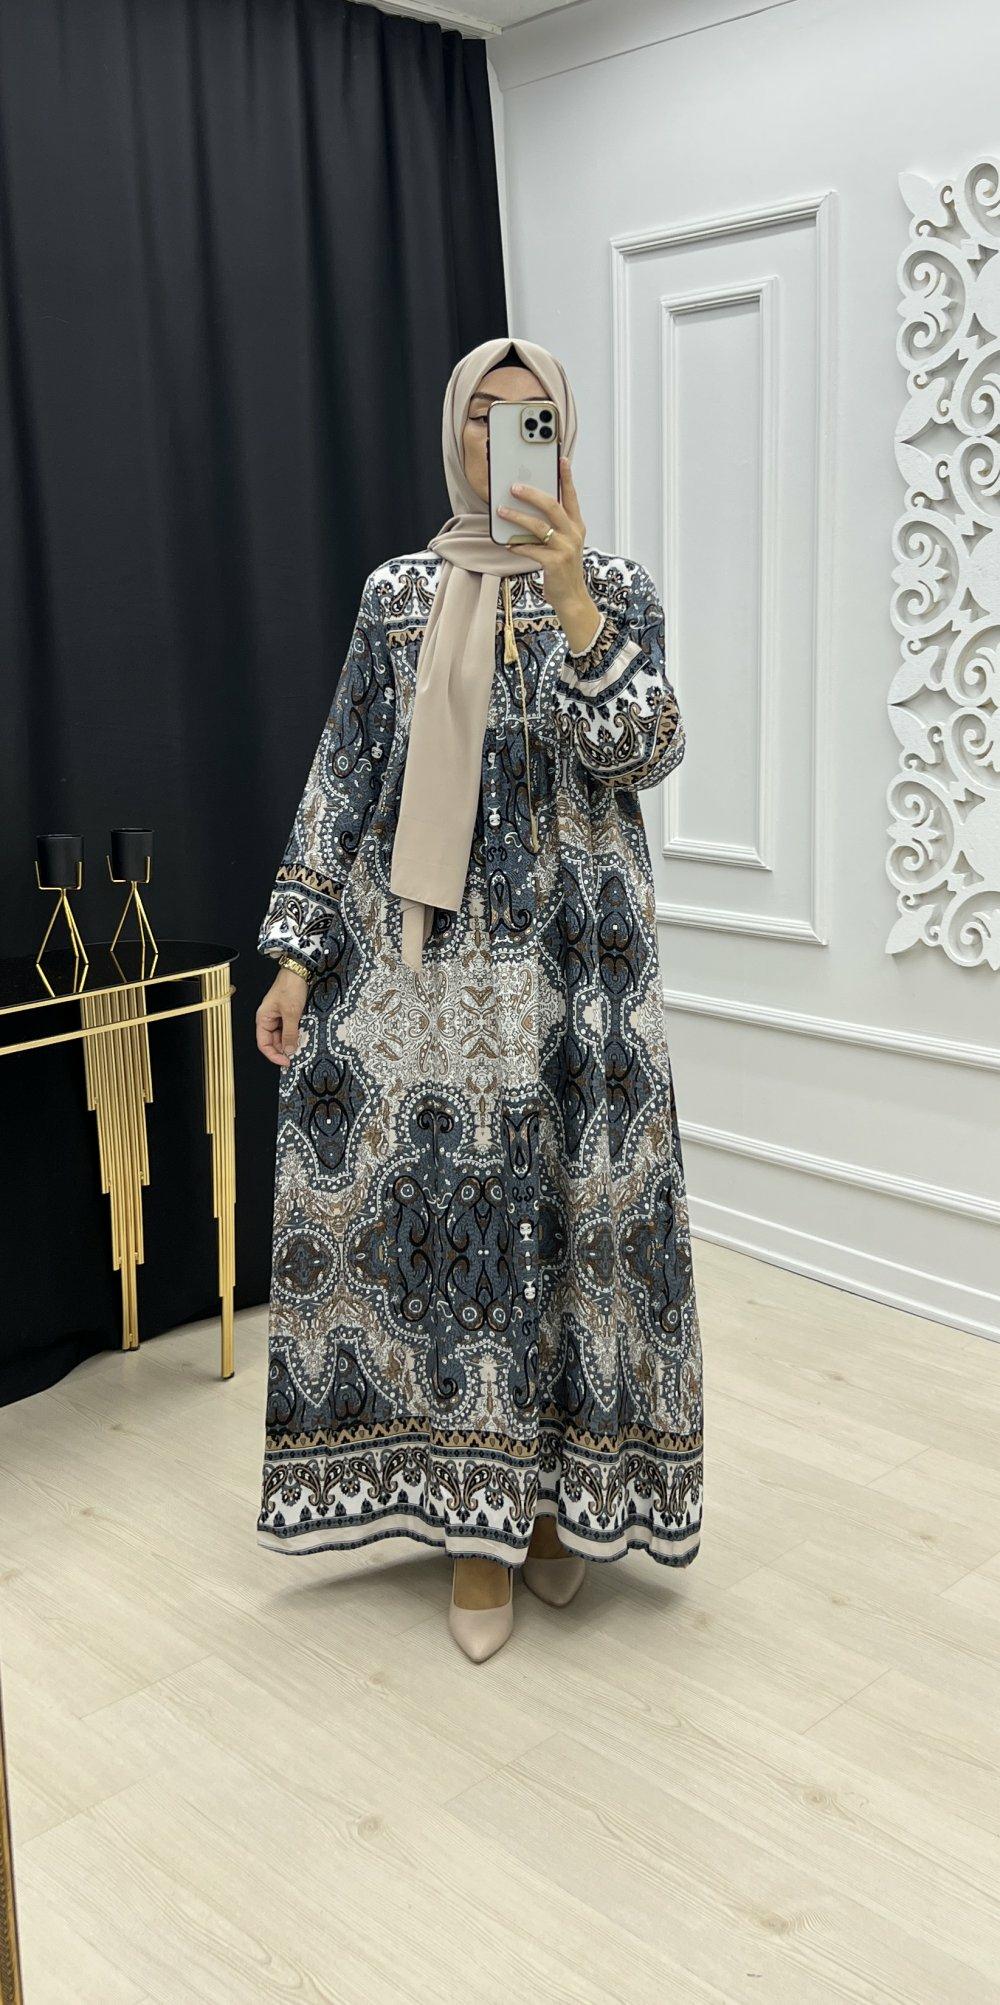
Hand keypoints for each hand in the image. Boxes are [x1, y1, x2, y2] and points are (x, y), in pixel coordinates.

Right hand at [256, 969, 306, 1066]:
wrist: (299, 970)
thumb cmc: (290, 988)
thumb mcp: (291, 1013)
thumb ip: (289, 1033)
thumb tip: (289, 1051)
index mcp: (263, 1019)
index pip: (263, 1044)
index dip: (274, 1055)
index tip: (287, 1062)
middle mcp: (268, 1019)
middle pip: (273, 1041)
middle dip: (283, 1049)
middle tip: (297, 1056)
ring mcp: (278, 1016)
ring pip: (282, 1036)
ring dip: (290, 1042)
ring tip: (301, 1047)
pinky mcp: (287, 1013)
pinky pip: (288, 1028)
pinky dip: (294, 1034)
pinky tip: (302, 1037)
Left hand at [497, 457, 596, 635]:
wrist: (571, 597)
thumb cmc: (562, 568)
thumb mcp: (563, 544)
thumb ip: (552, 527)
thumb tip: (527, 510)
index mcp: (576, 525)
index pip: (571, 496)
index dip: (567, 477)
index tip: (561, 459)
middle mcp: (574, 534)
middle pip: (552, 505)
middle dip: (532, 493)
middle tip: (514, 486)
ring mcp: (565, 548)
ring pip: (539, 526)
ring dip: (517, 517)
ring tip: (502, 510)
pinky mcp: (554, 563)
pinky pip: (531, 549)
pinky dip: (517, 545)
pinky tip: (507, 543)